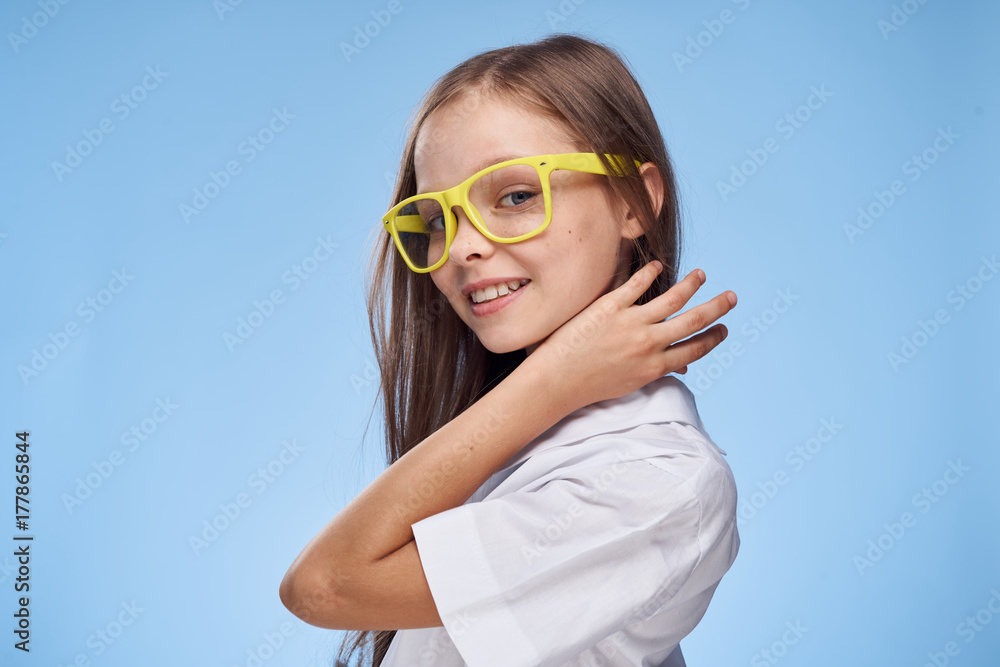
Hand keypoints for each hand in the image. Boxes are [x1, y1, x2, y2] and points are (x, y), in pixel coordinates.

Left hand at [529, 261, 735, 410]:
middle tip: (731, 297)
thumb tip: (681, 368)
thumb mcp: (630, 384)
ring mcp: (630, 324)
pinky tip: (658, 265)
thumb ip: (656, 372)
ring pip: (672, 299)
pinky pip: (636, 285)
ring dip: (691, 285)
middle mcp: (648, 344)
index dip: (713, 339)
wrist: (555, 381)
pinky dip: (649, 273)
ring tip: (701, 275)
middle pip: (693, 322)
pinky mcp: (610, 307)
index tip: (724, 329)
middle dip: (717, 308)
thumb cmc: (590, 385)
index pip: (694, 349)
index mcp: (654, 367)